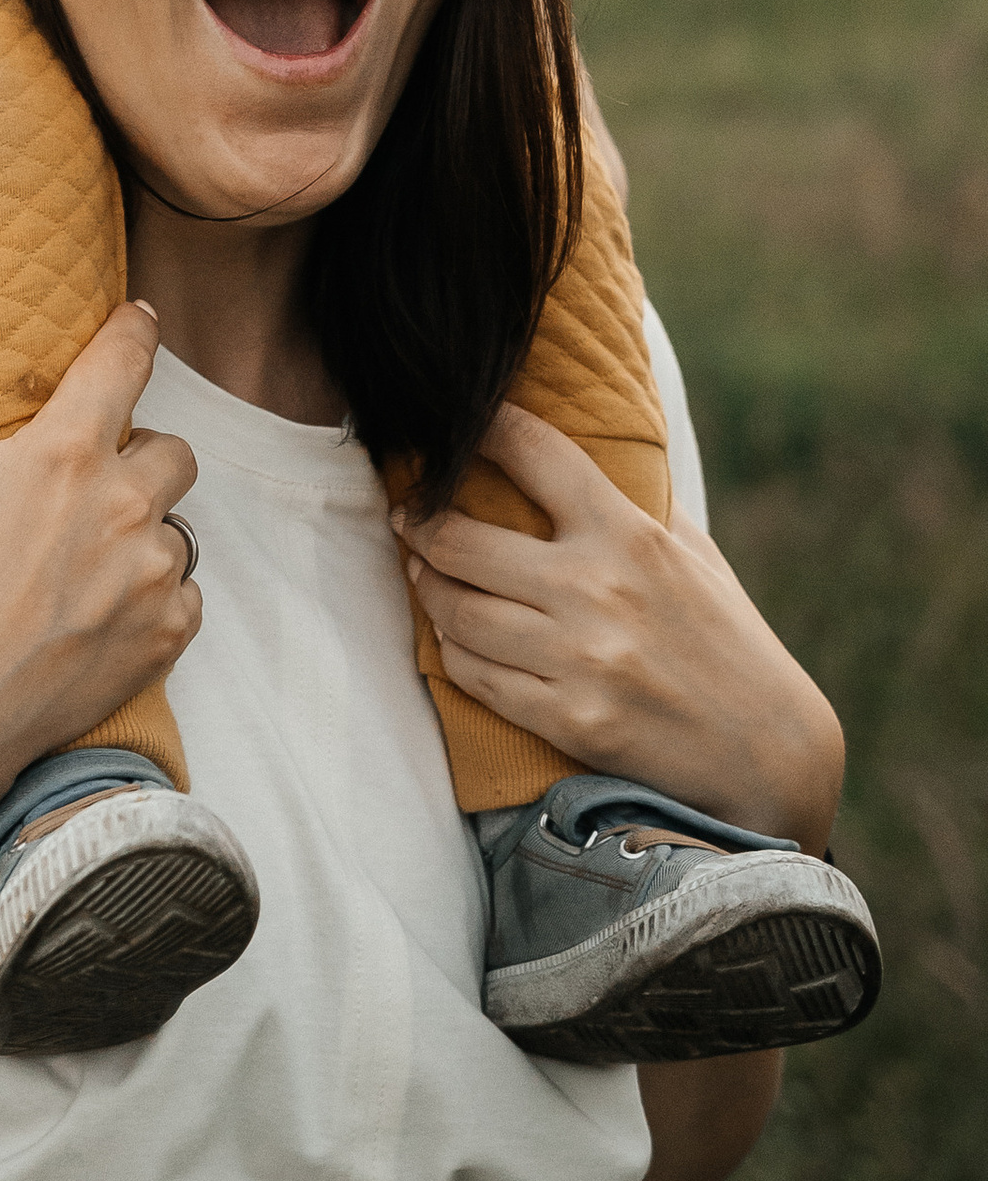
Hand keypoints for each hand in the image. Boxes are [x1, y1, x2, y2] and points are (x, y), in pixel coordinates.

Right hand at [0, 301, 201, 828]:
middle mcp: (123, 505)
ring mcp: (152, 575)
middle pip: (173, 448)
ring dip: (148, 530)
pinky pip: (185, 596)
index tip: (140, 321)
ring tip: (95, 553)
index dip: (136, 332)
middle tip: (96, 477)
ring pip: (179, 527)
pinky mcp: (166, 636)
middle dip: (141, 453)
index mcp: (64, 453)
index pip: (125, 361)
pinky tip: (106, 609)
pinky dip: (156, 597)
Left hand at [395, 407, 844, 849]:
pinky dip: (453, 652)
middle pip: (460, 539)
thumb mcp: (697, 557)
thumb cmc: (732, 645)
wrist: (772, 755)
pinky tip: (454, 637)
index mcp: (630, 536)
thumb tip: (589, 451)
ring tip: (421, 573)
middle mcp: (597, 591)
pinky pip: (473, 676)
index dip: (481, 426)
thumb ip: (639, 506)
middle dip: (419, 522)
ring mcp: (578, 660)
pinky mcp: (566, 719)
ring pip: (454, 611)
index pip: (533, 453)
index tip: (449, 425)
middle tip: (408, 515)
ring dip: (426, 587)